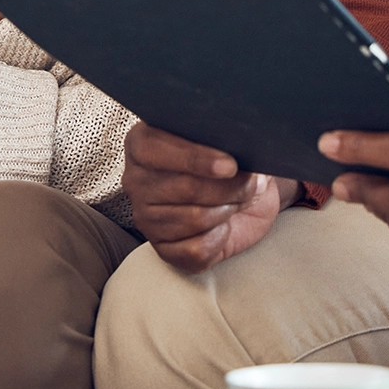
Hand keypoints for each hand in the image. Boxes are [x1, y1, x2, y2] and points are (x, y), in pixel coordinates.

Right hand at [122, 122, 300, 273]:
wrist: (243, 199)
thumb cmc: (229, 163)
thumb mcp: (227, 141)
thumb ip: (226, 139)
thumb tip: (243, 153)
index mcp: (141, 144)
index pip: (153, 149)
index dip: (194, 158)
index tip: (230, 165)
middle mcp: (136, 180)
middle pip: (184, 187)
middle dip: (228, 187)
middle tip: (252, 183)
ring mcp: (146, 218)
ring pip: (194, 219)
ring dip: (228, 210)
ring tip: (240, 201)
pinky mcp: (162, 249)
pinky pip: (196, 249)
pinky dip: (220, 238)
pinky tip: (223, 225)